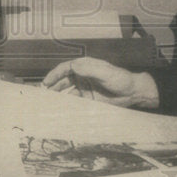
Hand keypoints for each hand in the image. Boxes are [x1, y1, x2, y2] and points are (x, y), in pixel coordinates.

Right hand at [42, 57, 159, 108]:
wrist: (132, 93)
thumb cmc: (120, 79)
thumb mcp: (105, 72)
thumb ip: (89, 69)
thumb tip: (73, 65)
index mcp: (85, 66)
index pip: (66, 68)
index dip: (55, 74)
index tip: (46, 82)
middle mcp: (82, 76)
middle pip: (63, 80)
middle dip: (53, 86)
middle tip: (44, 95)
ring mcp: (84, 88)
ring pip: (67, 91)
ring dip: (58, 96)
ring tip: (49, 104)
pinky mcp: (88, 99)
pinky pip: (75, 101)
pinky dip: (67, 105)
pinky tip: (61, 110)